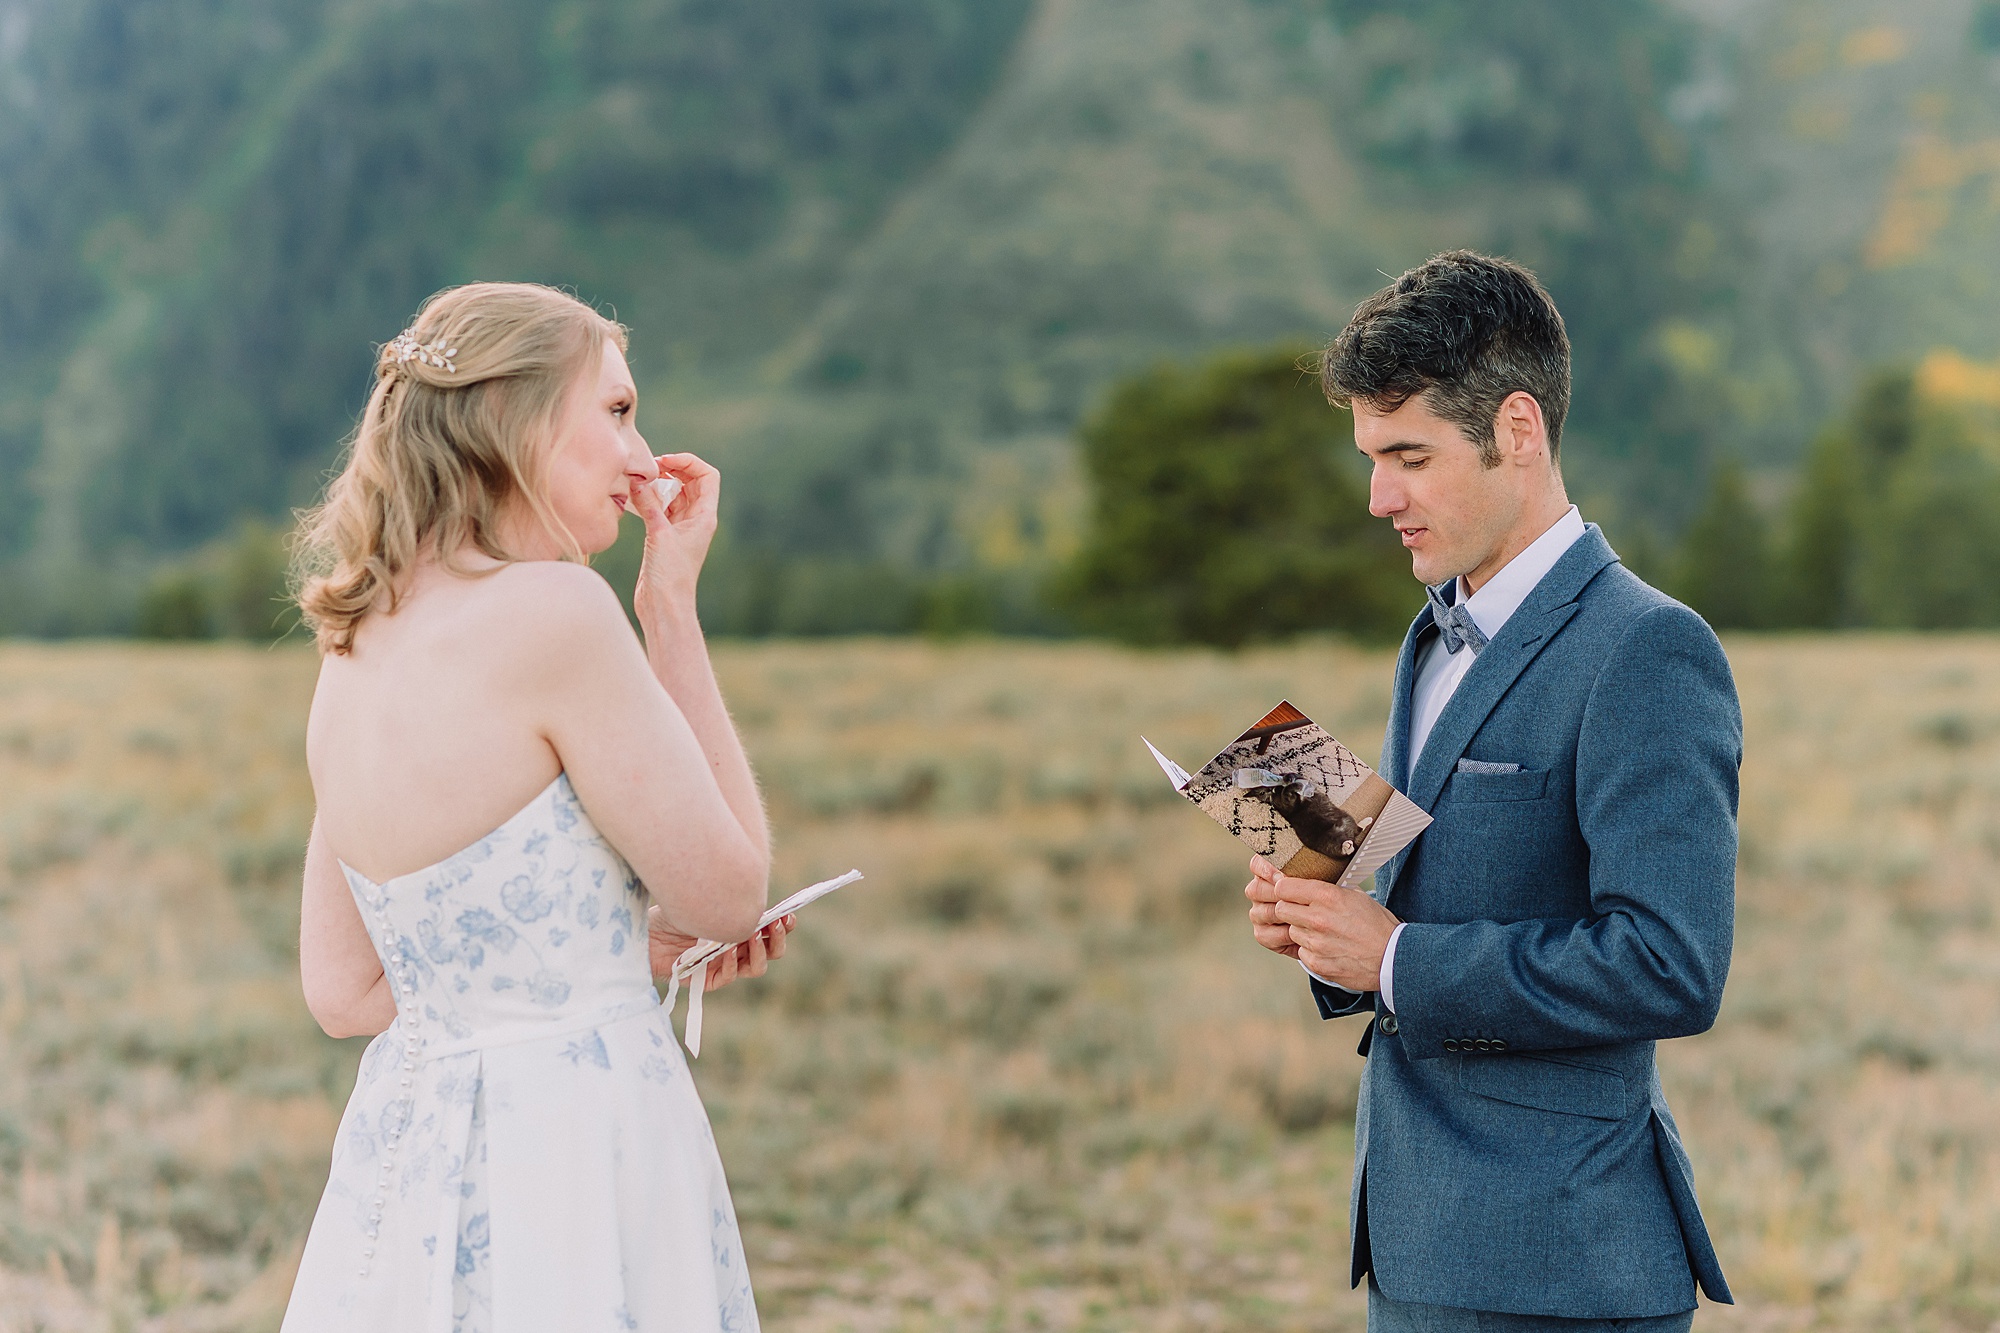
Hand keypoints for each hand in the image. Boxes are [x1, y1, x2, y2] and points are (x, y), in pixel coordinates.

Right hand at [631, 452, 721, 625]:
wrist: (664, 605)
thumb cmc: (670, 575)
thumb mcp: (659, 534)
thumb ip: (649, 504)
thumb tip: (638, 479)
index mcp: (705, 517)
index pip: (708, 476)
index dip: (689, 462)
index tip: (664, 461)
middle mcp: (696, 520)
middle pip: (691, 481)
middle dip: (673, 469)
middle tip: (648, 467)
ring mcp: (681, 528)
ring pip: (674, 494)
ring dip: (660, 483)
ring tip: (640, 479)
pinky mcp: (665, 537)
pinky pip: (661, 508)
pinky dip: (650, 499)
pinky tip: (635, 496)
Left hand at [647, 903, 794, 991]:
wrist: (644, 930)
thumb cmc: (673, 910)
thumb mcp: (706, 900)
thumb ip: (732, 902)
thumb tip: (758, 897)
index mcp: (741, 927)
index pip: (773, 930)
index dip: (785, 924)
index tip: (788, 915)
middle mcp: (738, 947)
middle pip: (773, 951)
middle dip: (778, 939)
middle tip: (775, 925)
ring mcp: (724, 964)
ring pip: (756, 967)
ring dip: (758, 952)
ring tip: (751, 935)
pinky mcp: (707, 979)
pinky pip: (728, 976)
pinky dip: (731, 963)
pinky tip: (726, 949)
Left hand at [1245, 855, 1399, 990]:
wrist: (1393, 958)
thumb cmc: (1377, 925)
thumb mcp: (1356, 896)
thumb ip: (1329, 889)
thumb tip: (1307, 881)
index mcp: (1328, 896)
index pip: (1284, 886)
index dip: (1285, 889)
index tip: (1289, 892)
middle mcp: (1318, 918)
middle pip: (1280, 909)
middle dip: (1289, 909)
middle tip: (1304, 913)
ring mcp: (1316, 942)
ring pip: (1290, 931)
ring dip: (1301, 931)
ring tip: (1323, 933)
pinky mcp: (1316, 963)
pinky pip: (1301, 952)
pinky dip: (1311, 950)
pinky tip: (1328, 948)